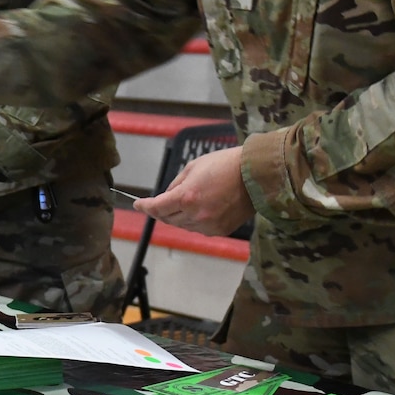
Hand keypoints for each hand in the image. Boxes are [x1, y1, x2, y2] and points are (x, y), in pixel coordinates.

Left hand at [135, 146, 252, 235]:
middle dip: (160, 211)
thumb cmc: (225, 164)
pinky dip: (194, 221)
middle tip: (159, 203)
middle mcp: (196, 214)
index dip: (145, 207)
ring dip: (178, 216)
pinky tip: (201, 209)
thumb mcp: (194, 167)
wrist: (256, 174)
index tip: (138, 205)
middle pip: (168, 218)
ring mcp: (209, 225)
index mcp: (187, 197)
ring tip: (186, 202)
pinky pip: (199, 229)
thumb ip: (176, 185)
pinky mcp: (220, 230)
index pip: (157, 208)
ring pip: (182, 225)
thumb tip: (166, 197)